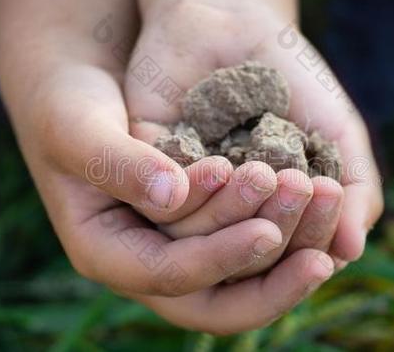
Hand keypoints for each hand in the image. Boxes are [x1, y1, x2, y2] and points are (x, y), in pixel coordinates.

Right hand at [0, 0, 333, 333]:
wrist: (78, 93)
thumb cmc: (67, 106)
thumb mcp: (78, 128)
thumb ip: (117, 162)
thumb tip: (171, 196)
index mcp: (106, 252)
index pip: (168, 276)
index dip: (218, 258)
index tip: (267, 232)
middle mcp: (146, 260)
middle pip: (214, 300)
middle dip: (269, 281)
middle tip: (322, 256)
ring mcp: (176, 244)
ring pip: (240, 276)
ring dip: (287, 252)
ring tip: (327, 218)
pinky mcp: (202, 221)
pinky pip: (248, 241)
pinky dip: (286, 230)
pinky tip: (319, 212)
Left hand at [128, 0, 382, 273]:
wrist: (235, 17)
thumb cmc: (290, 77)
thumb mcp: (334, 132)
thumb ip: (353, 188)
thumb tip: (351, 251)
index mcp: (269, 214)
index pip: (291, 251)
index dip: (315, 232)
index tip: (332, 196)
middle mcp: (226, 212)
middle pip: (250, 251)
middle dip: (283, 224)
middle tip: (306, 186)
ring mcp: (186, 191)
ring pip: (205, 237)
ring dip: (244, 213)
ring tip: (274, 175)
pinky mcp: (148, 165)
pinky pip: (162, 204)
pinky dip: (197, 194)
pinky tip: (227, 167)